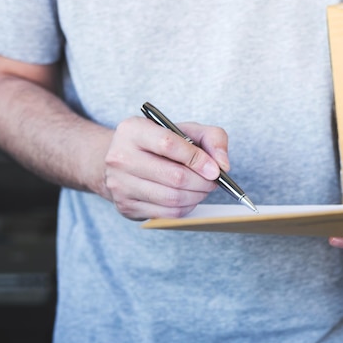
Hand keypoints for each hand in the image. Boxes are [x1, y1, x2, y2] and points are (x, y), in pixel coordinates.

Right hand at [101, 116, 229, 219]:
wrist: (122, 160)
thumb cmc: (159, 143)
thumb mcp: (184, 129)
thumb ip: (212, 137)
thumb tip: (223, 165)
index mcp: (133, 130)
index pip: (169, 145)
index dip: (198, 159)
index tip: (215, 169)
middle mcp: (120, 157)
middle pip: (174, 176)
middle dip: (203, 182)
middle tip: (214, 181)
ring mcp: (120, 184)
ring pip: (172, 198)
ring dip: (197, 196)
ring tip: (203, 188)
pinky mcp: (126, 206)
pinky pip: (167, 213)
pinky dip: (186, 207)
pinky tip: (189, 198)